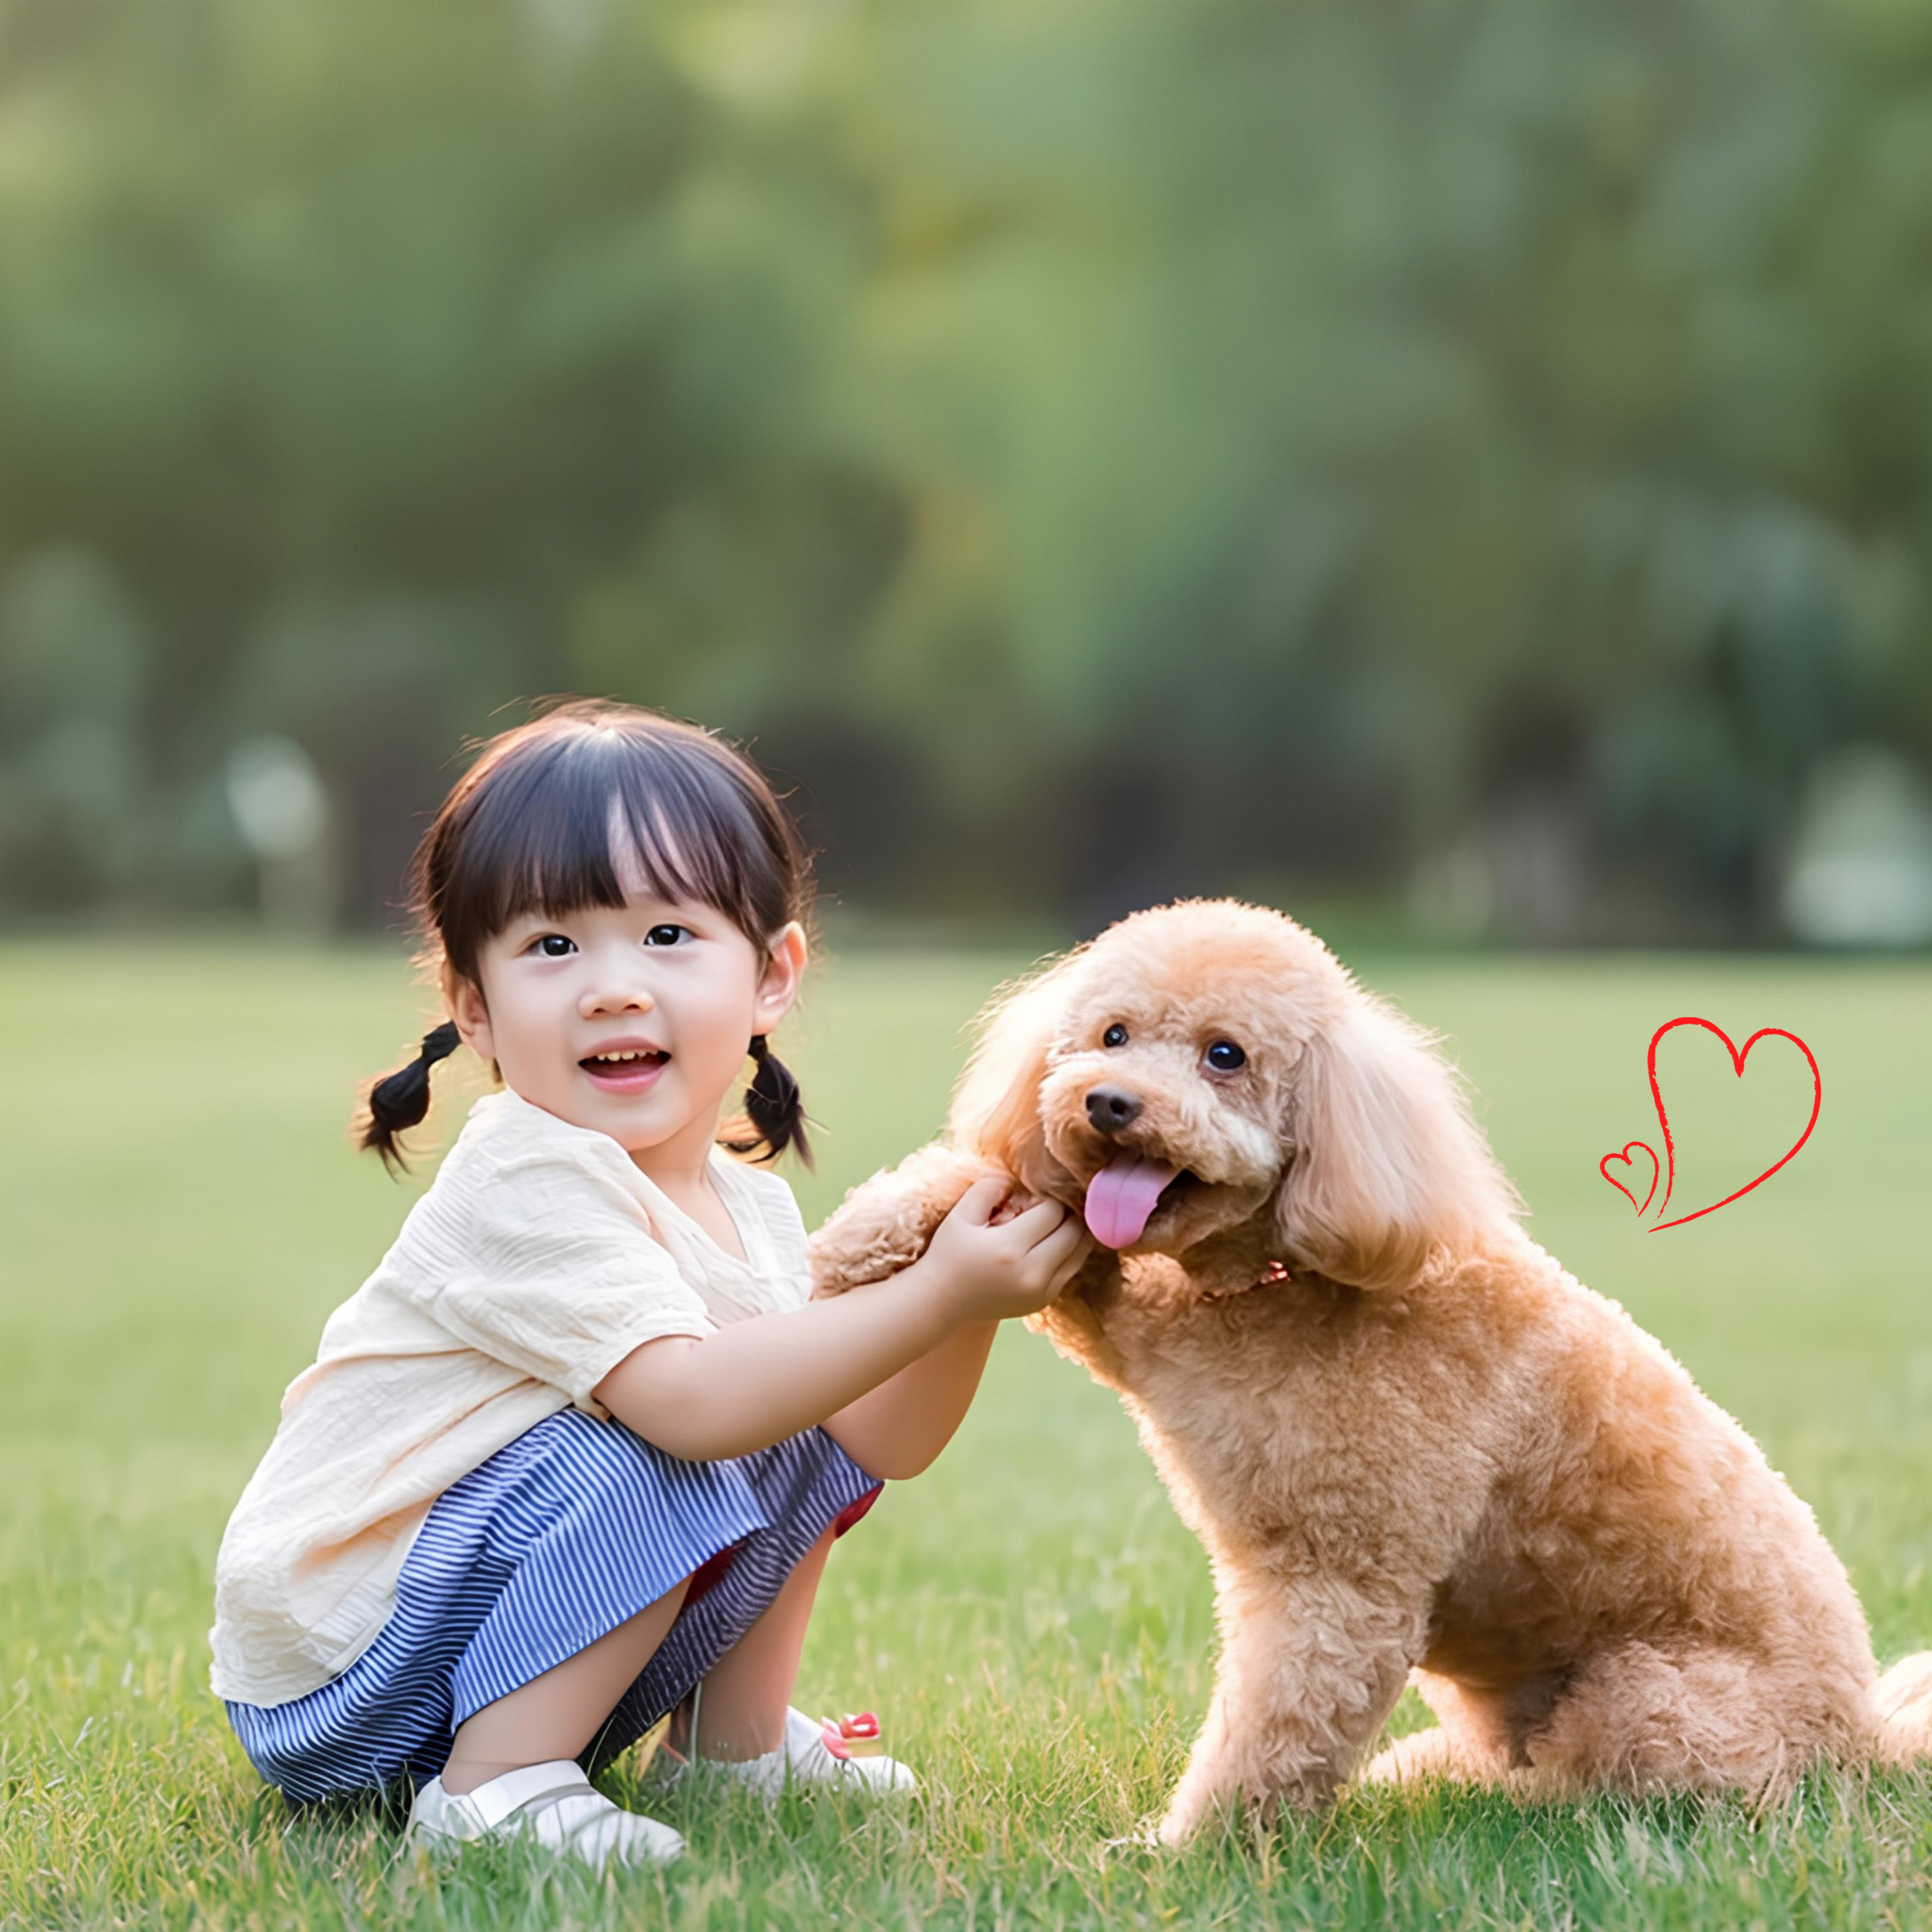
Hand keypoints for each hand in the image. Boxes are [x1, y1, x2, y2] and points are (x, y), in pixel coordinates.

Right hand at [916, 1175, 1090, 1322]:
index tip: (1036, 1192)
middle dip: (1067, 1211)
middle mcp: (1031, 1274)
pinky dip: (1069, 1251)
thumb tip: (1017, 1179)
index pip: (1052, 1211)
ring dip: (1075, 1230)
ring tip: (1059, 1218)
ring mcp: (1040, 1292)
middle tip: (1051, 1202)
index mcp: (1009, 1248)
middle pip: (1073, 1231)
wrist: (942, 1300)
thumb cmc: (949, 1253)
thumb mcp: (961, 1213)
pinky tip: (1055, 1239)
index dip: (1049, 1196)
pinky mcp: (1043, 1301)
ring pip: (1080, 1251)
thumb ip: (989, 1188)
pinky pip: (1072, 1269)